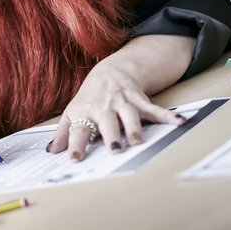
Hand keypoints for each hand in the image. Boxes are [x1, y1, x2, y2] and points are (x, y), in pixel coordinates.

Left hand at [45, 60, 185, 161]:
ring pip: (129, 115)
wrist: (108, 72)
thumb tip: (51, 151)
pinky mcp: (139, 100)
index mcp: (85, 113)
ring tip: (137, 141)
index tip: (75, 159)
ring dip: (134, 128)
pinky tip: (180, 122)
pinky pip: (154, 109)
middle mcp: (103, 108)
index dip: (76, 144)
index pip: (78, 130)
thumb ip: (63, 133)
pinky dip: (168, 116)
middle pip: (107, 122)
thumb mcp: (72, 113)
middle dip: (111, 135)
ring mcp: (122, 103)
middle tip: (114, 150)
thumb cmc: (89, 98)